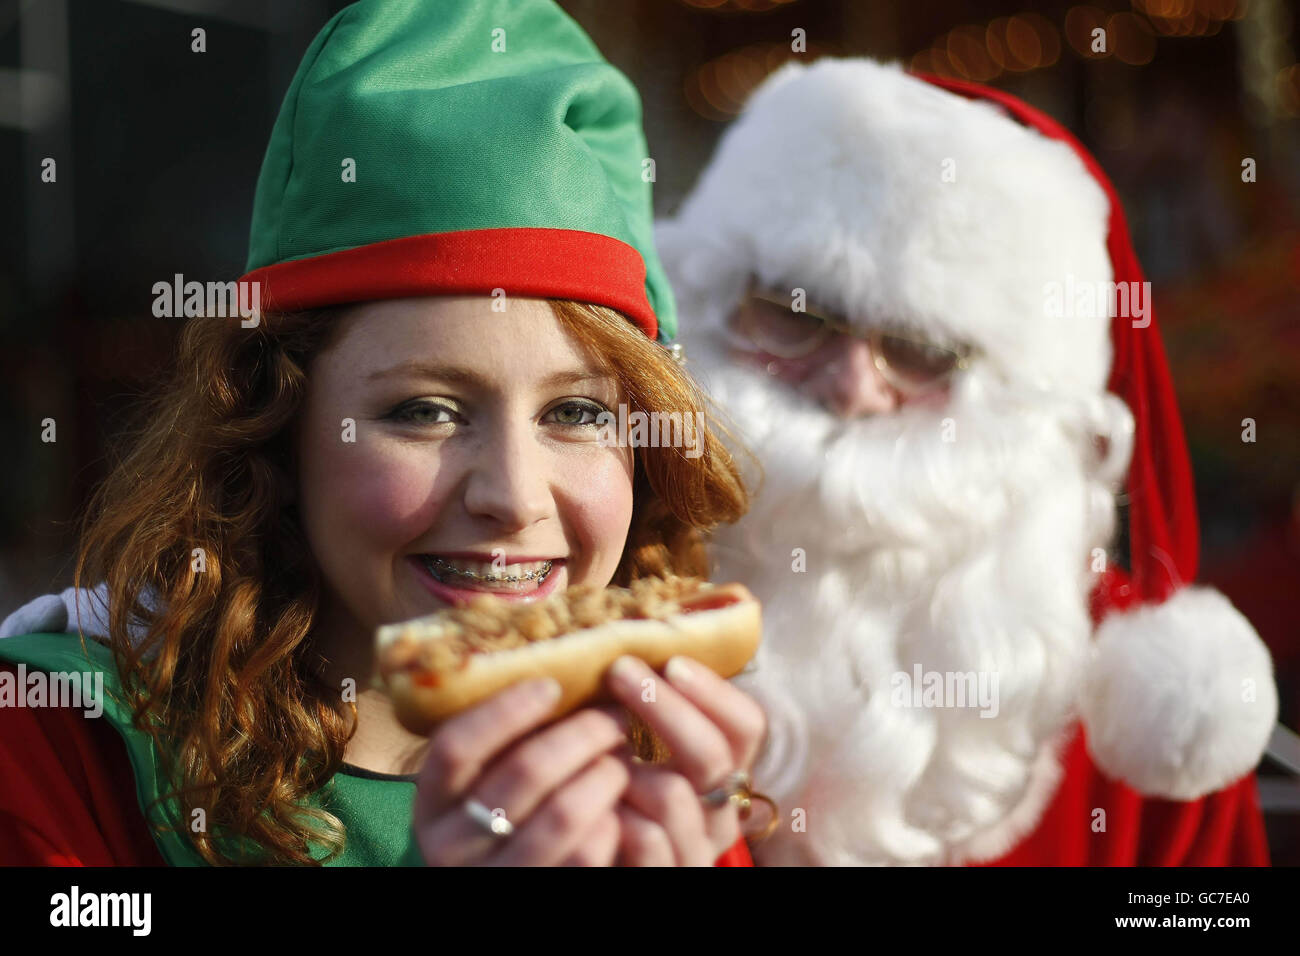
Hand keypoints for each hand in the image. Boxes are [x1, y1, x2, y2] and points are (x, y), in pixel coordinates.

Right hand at [411, 678, 629, 865]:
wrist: (515, 874)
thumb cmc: (507, 813)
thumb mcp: (484, 781)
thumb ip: (506, 742)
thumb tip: (558, 673)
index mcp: (432, 802)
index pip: (455, 747)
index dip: (505, 711)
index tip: (551, 685)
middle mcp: (452, 845)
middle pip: (524, 772)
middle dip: (583, 733)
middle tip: (614, 717)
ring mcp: (496, 876)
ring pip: (564, 814)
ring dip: (606, 774)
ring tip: (622, 758)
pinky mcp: (540, 895)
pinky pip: (588, 854)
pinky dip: (613, 821)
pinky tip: (621, 807)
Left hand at [602, 655, 767, 865]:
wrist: (582, 858)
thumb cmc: (606, 791)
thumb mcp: (634, 744)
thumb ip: (648, 706)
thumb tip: (632, 644)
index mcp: (722, 772)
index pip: (747, 725)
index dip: (715, 691)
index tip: (672, 661)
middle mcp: (718, 812)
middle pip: (714, 753)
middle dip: (665, 707)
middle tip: (620, 672)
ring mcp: (693, 851)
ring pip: (675, 794)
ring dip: (628, 763)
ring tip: (594, 747)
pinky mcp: (663, 876)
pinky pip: (648, 840)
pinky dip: (617, 813)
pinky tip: (593, 798)